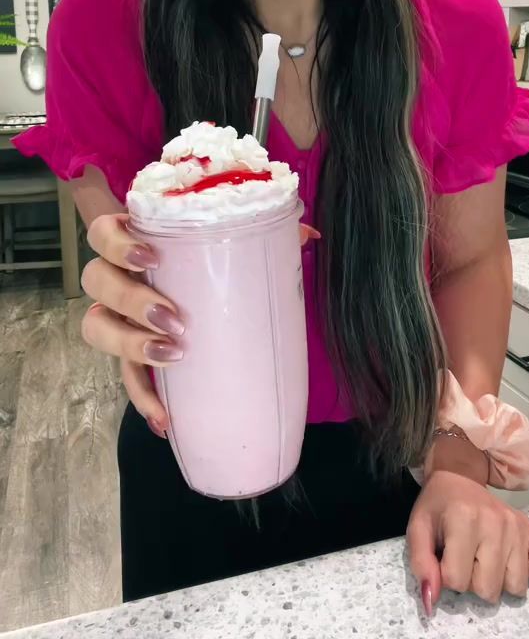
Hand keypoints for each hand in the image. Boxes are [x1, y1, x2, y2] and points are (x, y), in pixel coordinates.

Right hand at [81, 213, 319, 437]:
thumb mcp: (235, 241)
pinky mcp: (127, 353)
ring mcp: (116, 314)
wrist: (201, 290)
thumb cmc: (210, 257)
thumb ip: (267, 231)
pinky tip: (165, 418)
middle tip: (174, 317)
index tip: (150, 257)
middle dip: (132, 300)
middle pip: (97, 281)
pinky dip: (144, 399)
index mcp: (135, 237)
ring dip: (131, 344)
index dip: (117, 243)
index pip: (103, 232)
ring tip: (172, 356)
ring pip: (98, 326)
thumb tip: (310, 234)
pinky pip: (124, 377)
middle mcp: (115, 274)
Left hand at [407, 470, 528, 611]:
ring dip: (497, 579)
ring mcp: (517, 526)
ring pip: (515, 586)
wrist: (458, 477)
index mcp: (464, 519)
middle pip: (488, 589)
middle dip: (472, 581)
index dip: (446, 575)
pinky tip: (506, 555)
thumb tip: (432, 600)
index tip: (444, 556)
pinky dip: (526, 570)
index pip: (457, 581)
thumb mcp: (417, 529)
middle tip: (464, 557)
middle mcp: (496, 522)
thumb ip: (421, 565)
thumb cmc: (436, 506)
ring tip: (483, 557)